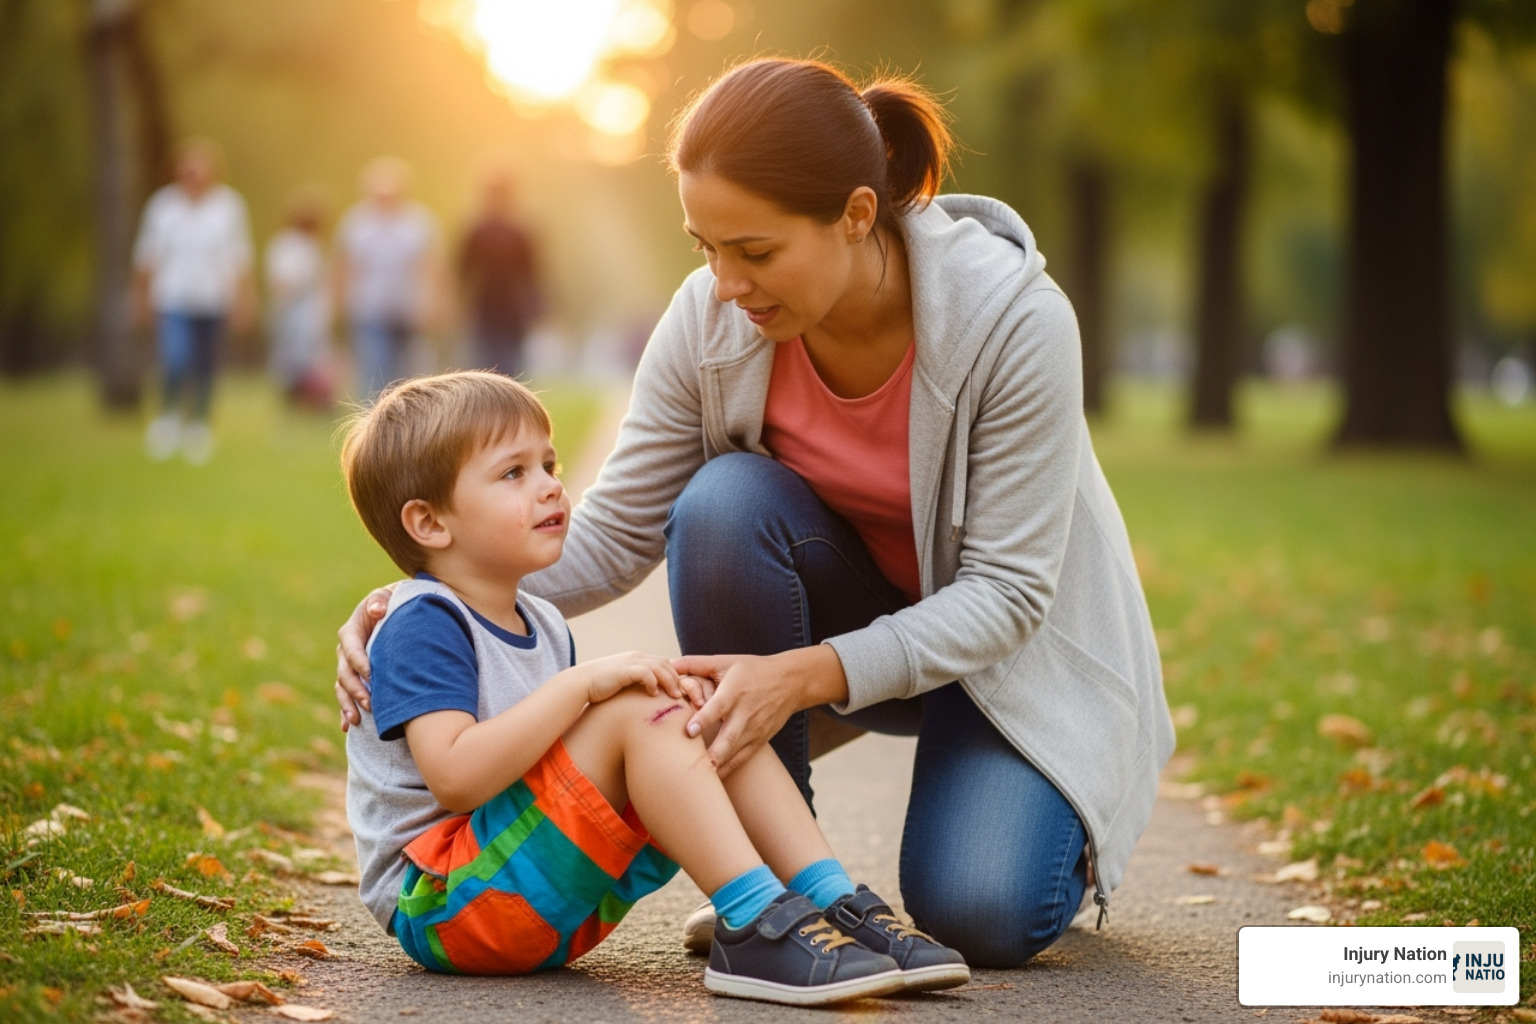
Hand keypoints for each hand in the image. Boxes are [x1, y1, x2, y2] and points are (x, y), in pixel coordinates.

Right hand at [335, 585, 395, 730]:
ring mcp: (350, 667)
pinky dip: (345, 712)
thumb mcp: (387, 598)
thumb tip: (377, 610)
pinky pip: (347, 697)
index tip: (370, 673)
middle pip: (344, 673)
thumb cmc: (394, 604)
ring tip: (356, 721)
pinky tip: (346, 728)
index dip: (358, 660)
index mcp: (351, 631)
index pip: (350, 647)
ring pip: (343, 689)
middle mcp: (347, 652)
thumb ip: (380, 601)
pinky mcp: (356, 679)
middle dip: (355, 689)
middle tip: (370, 703)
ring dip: (348, 705)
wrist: (398, 614)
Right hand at [581, 651, 683, 704]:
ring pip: (659, 666)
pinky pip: (645, 673)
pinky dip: (653, 682)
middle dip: (677, 677)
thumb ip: (637, 687)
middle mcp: (636, 657)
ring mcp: (630, 662)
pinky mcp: (624, 670)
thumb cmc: (601, 689)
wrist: (580, 684)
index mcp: (637, 659)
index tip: (682, 690)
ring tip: (675, 696)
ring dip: (670, 681)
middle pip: (666, 662)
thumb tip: (652, 699)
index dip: (674, 675)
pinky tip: (654, 694)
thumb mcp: (624, 685)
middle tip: (684, 694)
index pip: (663, 662)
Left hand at [672, 650, 841, 776]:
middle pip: (729, 736)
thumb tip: (669, 665)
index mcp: (735, 691)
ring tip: (700, 780)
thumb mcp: (725, 662)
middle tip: (695, 764)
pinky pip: (741, 759)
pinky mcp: (759, 740)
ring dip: (718, 765)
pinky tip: (712, 781)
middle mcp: (745, 712)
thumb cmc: (751, 670)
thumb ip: (695, 664)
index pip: (719, 707)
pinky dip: (727, 770)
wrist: (790, 682)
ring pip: (735, 752)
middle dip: (713, 752)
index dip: (704, 719)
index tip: (689, 731)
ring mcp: (754, 729)